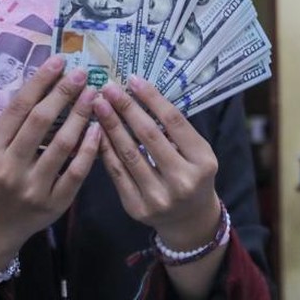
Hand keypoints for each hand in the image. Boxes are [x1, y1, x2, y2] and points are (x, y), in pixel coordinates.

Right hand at [0, 56, 102, 264]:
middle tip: (83, 74)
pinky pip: (76, 171)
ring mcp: (32, 187)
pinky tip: (98, 129)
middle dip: (63, 93)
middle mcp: (8, 167)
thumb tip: (44, 84)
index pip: (18, 108)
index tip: (59, 61)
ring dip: (81, 116)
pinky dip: (89, 148)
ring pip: (62, 145)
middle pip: (40, 122)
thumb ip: (13, 124)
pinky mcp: (53, 203)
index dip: (40, 81)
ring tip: (94, 95)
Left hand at [92, 76, 220, 250]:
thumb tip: (141, 96)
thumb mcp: (198, 153)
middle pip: (149, 136)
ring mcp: (158, 197)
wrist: (189, 220)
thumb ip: (176, 131)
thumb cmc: (194, 176)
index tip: (133, 80)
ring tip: (99, 105)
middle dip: (126, 108)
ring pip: (128, 153)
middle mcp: (182, 181)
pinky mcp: (136, 208)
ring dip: (111, 125)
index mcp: (203, 162)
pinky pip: (116, 172)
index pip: (174, 122)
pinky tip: (97, 131)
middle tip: (109, 88)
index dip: (152, 98)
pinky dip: (105, 149)